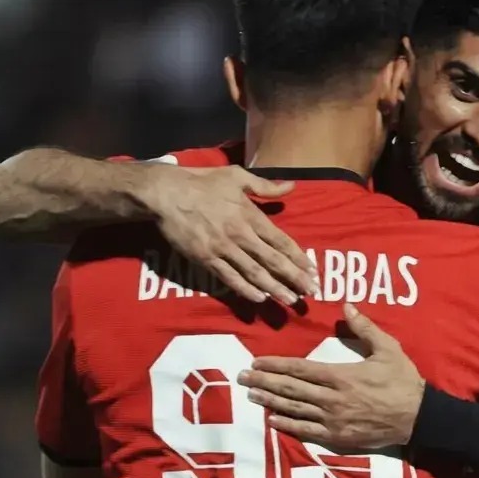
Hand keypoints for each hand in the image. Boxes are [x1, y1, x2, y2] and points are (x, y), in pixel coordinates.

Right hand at [137, 164, 317, 303]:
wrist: (166, 193)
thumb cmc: (202, 182)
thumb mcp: (237, 176)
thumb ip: (265, 186)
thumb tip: (291, 187)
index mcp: (250, 215)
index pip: (281, 241)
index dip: (298, 257)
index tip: (312, 270)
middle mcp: (241, 234)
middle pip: (273, 261)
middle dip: (294, 278)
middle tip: (311, 292)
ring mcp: (223, 249)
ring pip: (254, 273)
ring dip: (275, 289)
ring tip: (291, 301)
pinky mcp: (205, 259)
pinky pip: (229, 278)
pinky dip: (245, 290)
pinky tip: (259, 298)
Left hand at [238, 304, 425, 447]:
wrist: (419, 417)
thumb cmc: (403, 380)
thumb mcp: (387, 348)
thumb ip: (365, 327)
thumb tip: (347, 305)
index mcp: (340, 376)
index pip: (300, 369)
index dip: (276, 365)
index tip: (256, 362)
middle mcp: (331, 399)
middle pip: (291, 389)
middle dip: (264, 382)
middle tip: (242, 377)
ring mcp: (333, 420)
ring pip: (294, 409)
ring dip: (271, 401)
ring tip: (251, 394)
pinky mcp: (339, 437)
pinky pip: (308, 431)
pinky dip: (288, 425)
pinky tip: (273, 420)